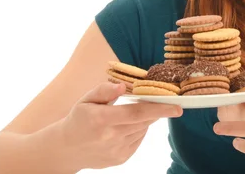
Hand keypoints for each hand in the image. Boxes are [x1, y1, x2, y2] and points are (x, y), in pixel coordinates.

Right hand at [60, 82, 181, 169]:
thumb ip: (104, 90)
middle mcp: (110, 137)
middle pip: (144, 120)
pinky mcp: (121, 158)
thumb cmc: (79, 118)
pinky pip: (139, 139)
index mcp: (101, 119)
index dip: (159, 109)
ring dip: (144, 119)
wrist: (67, 149)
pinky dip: (138, 129)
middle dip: (156, 110)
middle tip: (159, 100)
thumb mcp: (86, 100)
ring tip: (129, 114)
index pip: (137, 113)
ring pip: (143, 129)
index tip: (177, 107)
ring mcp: (117, 150)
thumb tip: (123, 85)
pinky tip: (125, 126)